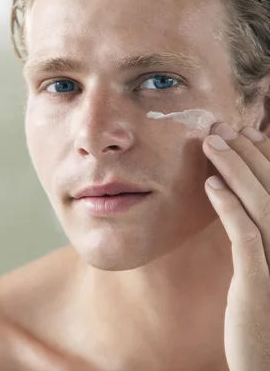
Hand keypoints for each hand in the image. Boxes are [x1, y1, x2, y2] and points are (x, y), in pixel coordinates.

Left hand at [203, 123, 269, 370]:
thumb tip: (237, 200)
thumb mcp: (262, 267)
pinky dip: (228, 206)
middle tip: (219, 127)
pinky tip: (209, 185)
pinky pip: (245, 235)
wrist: (266, 361)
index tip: (237, 133)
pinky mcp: (260, 279)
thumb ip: (256, 234)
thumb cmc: (261, 313)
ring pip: (260, 203)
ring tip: (211, 144)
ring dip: (234, 169)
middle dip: (246, 153)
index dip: (260, 157)